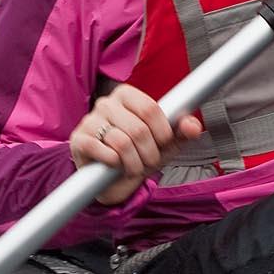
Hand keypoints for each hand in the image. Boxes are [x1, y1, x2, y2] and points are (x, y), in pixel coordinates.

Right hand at [70, 84, 205, 204]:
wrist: (112, 179)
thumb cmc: (140, 154)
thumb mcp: (164, 143)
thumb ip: (181, 131)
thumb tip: (193, 126)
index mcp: (127, 95)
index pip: (150, 108)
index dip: (162, 132)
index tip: (163, 144)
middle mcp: (106, 103)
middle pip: (138, 128)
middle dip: (150, 153)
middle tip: (149, 162)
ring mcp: (90, 120)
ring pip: (122, 143)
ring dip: (134, 163)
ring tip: (134, 167)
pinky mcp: (79, 140)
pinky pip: (103, 151)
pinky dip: (115, 164)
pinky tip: (115, 166)